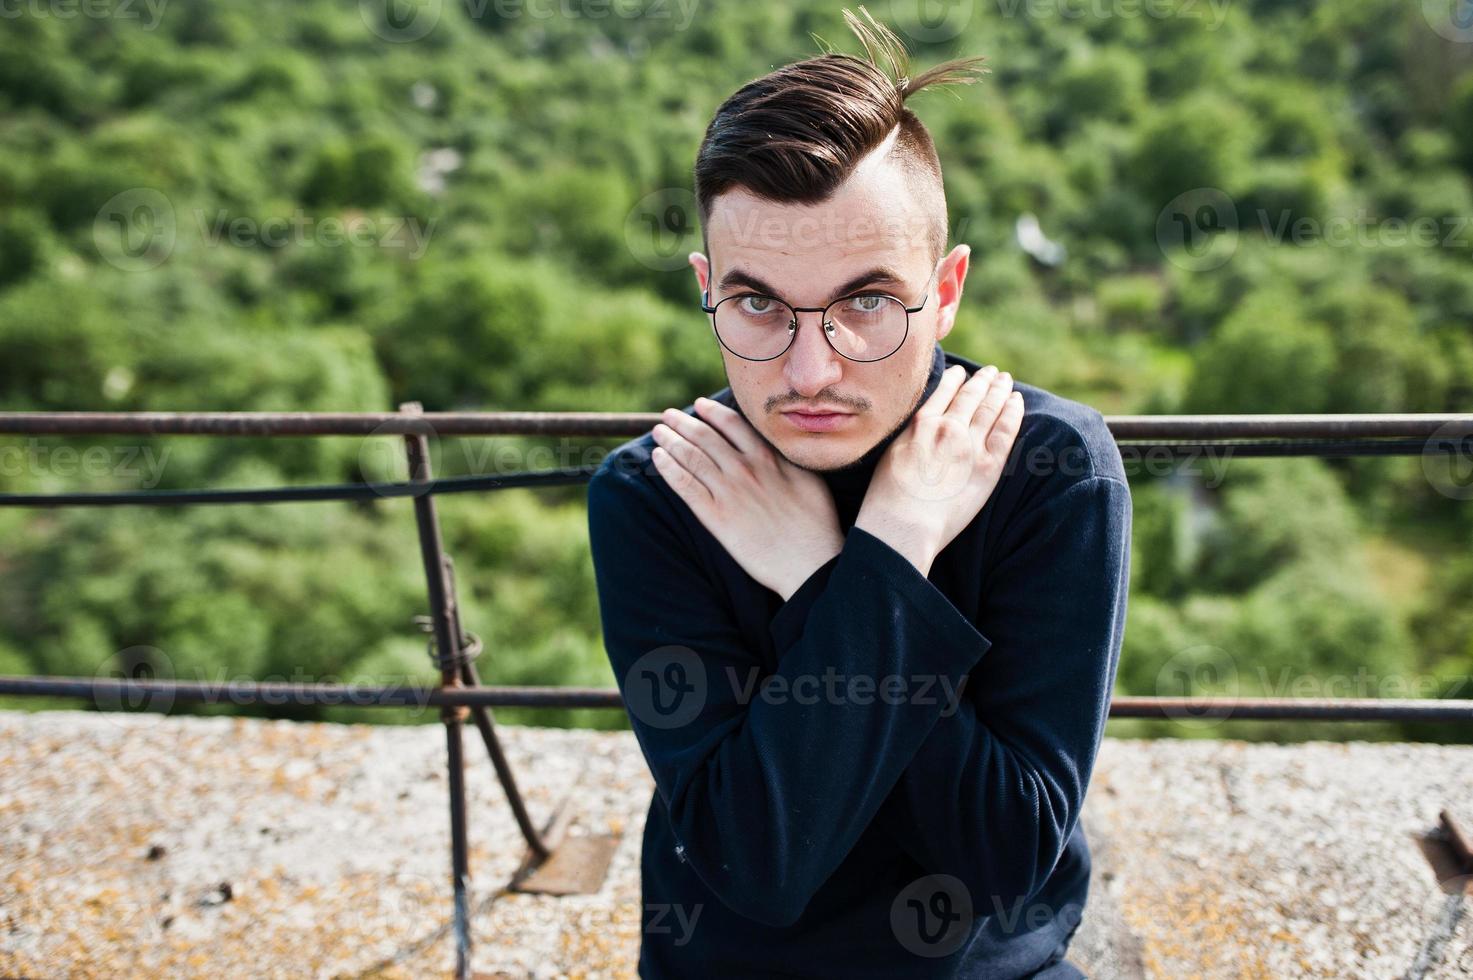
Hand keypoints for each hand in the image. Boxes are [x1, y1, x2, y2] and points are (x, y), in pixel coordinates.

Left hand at [650, 396, 843, 600]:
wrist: (810, 562)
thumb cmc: (816, 524)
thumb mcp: (809, 479)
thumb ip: (786, 459)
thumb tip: (776, 446)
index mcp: (767, 457)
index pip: (733, 424)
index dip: (713, 412)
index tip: (700, 405)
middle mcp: (744, 469)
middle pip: (706, 437)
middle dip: (684, 422)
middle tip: (668, 415)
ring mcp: (728, 492)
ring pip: (691, 457)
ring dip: (671, 440)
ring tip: (659, 431)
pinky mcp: (716, 517)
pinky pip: (685, 486)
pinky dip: (668, 468)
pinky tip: (657, 457)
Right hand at [854, 364, 1023, 576]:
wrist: (903, 525)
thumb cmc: (888, 498)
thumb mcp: (892, 453)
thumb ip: (911, 434)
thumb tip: (922, 424)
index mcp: (920, 423)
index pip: (944, 392)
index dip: (956, 379)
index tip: (963, 372)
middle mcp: (946, 428)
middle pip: (970, 396)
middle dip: (983, 381)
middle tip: (992, 372)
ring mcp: (969, 446)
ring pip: (990, 409)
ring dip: (999, 391)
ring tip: (1005, 380)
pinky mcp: (987, 466)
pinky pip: (1006, 431)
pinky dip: (1013, 412)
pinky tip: (1016, 401)